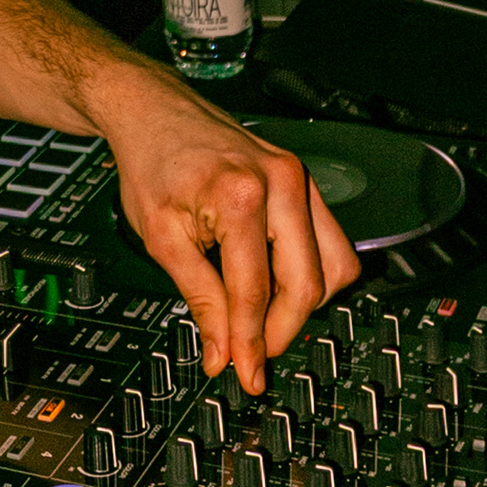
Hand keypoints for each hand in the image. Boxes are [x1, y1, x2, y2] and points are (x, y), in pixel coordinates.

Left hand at [94, 67, 359, 391]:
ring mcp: (301, 180)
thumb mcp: (160, 237)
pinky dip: (312, 274)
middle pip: (308, 283)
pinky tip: (277, 287)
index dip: (251, 342)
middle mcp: (283, 183)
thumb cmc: (151, 163)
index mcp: (241, 196)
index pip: (257, 290)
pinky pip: (331, 242)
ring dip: (305, 304)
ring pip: (335, 266)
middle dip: (282, 330)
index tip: (244, 375)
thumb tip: (223, 351)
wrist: (154, 111)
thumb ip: (199, 297)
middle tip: (253, 356)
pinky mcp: (305, 183)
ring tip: (264, 321)